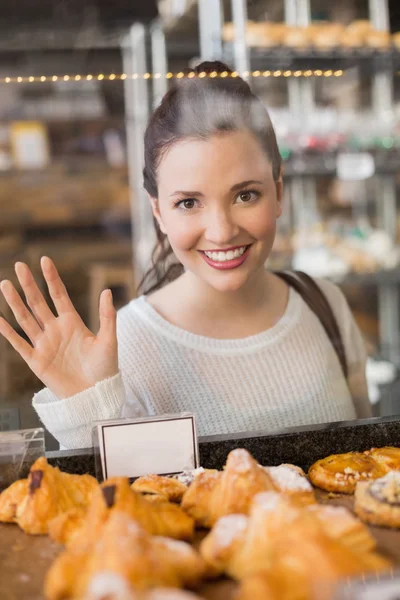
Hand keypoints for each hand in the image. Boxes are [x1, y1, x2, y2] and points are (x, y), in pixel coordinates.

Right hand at [0, 257, 117, 398]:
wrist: (95, 395)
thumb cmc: (105, 368)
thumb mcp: (109, 340)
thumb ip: (107, 316)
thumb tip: (107, 291)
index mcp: (72, 322)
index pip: (58, 295)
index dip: (51, 278)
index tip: (44, 260)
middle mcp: (55, 329)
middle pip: (38, 302)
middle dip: (29, 284)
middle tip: (19, 266)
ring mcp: (44, 344)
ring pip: (26, 318)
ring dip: (15, 302)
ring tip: (5, 284)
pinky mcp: (36, 360)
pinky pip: (19, 343)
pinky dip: (8, 332)